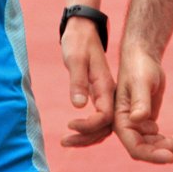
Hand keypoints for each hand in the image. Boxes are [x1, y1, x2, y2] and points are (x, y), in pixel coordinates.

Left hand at [60, 18, 114, 146]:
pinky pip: (98, 116)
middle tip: (64, 143)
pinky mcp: (98, 92)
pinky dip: (87, 127)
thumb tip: (79, 105)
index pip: (104, 117)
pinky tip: (74, 131)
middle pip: (105, 126)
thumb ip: (78, 81)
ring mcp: (104, 94)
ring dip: (86, 135)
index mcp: (105, 86)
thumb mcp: (75, 59)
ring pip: (102, 124)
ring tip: (65, 142)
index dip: (89, 125)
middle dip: (86, 137)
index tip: (70, 125)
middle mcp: (108, 93)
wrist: (83, 28)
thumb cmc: (78, 41)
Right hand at [114, 46, 172, 162]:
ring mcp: (139, 127)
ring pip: (158, 146)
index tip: (172, 157)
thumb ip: (140, 101)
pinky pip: (163, 138)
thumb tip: (138, 120)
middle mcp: (128, 127)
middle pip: (149, 149)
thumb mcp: (140, 82)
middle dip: (169, 148)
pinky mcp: (149, 123)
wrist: (142, 58)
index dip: (152, 156)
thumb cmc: (138, 67)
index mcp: (121, 121)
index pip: (135, 148)